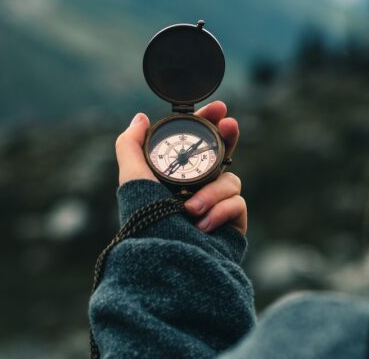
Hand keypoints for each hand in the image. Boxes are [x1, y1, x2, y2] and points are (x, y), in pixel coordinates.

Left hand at [114, 100, 245, 233]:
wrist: (166, 260)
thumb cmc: (146, 221)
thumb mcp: (132, 178)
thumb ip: (131, 145)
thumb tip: (140, 117)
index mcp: (176, 178)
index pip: (197, 144)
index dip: (209, 124)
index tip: (218, 107)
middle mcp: (197, 190)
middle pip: (222, 155)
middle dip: (228, 138)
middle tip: (230, 124)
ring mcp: (216, 207)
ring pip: (229, 180)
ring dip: (211, 191)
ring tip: (191, 210)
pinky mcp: (232, 224)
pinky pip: (237, 203)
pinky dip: (220, 211)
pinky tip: (203, 225)